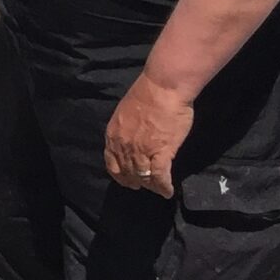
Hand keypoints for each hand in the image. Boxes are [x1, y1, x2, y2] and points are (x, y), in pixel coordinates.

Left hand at [105, 76, 191, 198]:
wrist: (162, 88)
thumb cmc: (147, 95)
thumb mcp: (124, 114)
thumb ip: (125, 129)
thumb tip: (132, 137)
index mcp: (113, 136)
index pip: (112, 163)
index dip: (120, 174)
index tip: (127, 179)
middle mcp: (123, 146)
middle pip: (127, 173)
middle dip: (135, 182)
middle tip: (143, 186)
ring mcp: (141, 151)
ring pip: (143, 177)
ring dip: (151, 186)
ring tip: (158, 190)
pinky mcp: (161, 153)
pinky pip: (159, 177)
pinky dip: (163, 187)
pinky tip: (168, 192)